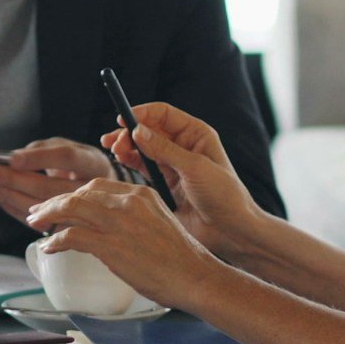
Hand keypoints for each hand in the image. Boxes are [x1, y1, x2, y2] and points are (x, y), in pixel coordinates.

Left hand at [0, 137, 113, 223]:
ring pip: (41, 207)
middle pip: (49, 187)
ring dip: (11, 195)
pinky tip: (1, 197)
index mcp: (93, 163)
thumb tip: (12, 159)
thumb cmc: (78, 165)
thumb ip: (41, 149)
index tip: (12, 158)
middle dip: (15, 179)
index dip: (39, 158)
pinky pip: (36, 221)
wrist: (99, 193)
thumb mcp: (67, 148)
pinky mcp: (66, 228)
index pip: (67, 157)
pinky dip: (15, 208)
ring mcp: (80, 213)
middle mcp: (90, 190)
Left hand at [24, 178, 222, 313]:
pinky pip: (72, 236)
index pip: (96, 185)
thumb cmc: (179, 258)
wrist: (194, 276)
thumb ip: (132, 217)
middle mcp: (128, 201)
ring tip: (35, 225)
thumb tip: (106, 227)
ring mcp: (118, 222)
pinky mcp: (111, 245)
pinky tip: (50, 247)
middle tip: (38, 213)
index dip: (72, 194)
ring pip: (71, 209)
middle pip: (79, 193)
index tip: (60, 204)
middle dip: (53, 202)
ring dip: (48, 216)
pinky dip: (56, 241)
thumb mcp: (156, 222)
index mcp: (140, 193)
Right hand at [101, 103, 263, 257]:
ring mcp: (172, 165)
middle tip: (114, 142)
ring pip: (142, 148)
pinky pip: (142, 167)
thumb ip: (165, 150)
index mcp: (196, 134)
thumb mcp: (195, 168)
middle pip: (149, 129)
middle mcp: (183, 146)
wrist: (230, 230)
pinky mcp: (164, 184)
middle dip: (129, 132)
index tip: (122, 118)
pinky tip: (120, 160)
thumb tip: (137, 131)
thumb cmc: (224, 195)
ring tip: (114, 151)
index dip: (142, 113)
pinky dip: (130, 162)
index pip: (164, 114)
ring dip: (126, 147)